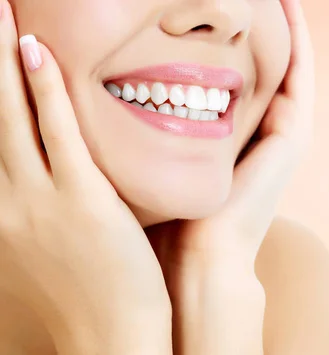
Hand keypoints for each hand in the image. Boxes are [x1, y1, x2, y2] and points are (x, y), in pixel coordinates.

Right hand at [0, 3, 170, 353]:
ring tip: (0, 15)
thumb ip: (38, 202)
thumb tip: (43, 166)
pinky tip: (37, 52)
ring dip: (2, 60)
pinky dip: (44, 91)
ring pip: (12, 117)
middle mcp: (5, 201)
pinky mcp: (80, 201)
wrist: (112, 332)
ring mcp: (38, 200)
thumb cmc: (89, 288)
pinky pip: (58, 135)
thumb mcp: (48, 242)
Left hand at [147, 0, 314, 352]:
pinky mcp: (294, 135)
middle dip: (270, 25)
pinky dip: (297, 40)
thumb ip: (165, 123)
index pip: (250, 73)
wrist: (202, 256)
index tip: (226, 4)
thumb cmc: (178, 211)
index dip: (243, 38)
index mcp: (246, 134)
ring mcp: (288, 133)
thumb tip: (129, 86)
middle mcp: (272, 130)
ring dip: (288, 25)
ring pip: (293, 63)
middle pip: (275, 63)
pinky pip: (300, 75)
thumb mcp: (169, 154)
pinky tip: (287, 6)